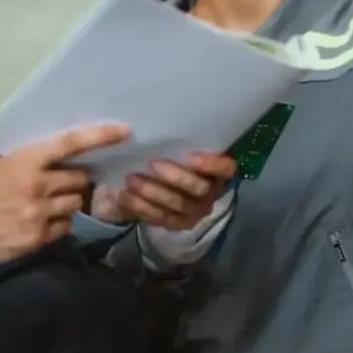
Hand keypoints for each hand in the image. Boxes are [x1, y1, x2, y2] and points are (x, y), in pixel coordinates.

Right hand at [0, 123, 129, 267]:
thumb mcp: (1, 166)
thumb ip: (32, 165)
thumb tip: (60, 165)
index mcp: (26, 162)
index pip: (70, 144)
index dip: (99, 136)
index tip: (124, 131)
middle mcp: (38, 186)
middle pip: (80, 180)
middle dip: (76, 181)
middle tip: (62, 184)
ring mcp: (40, 214)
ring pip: (75, 205)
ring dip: (67, 203)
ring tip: (46, 205)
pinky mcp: (38, 238)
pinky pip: (64, 228)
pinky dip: (57, 224)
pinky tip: (38, 223)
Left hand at [91, 151, 237, 231]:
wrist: (136, 181)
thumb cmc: (154, 155)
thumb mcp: (159, 143)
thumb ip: (158, 137)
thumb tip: (130, 128)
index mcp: (213, 167)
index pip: (226, 168)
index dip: (212, 164)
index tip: (190, 156)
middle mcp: (210, 191)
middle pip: (201, 188)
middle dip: (176, 176)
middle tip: (150, 164)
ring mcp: (194, 210)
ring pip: (179, 205)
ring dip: (154, 191)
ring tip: (131, 179)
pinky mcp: (176, 223)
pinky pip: (162, 218)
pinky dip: (143, 207)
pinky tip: (127, 197)